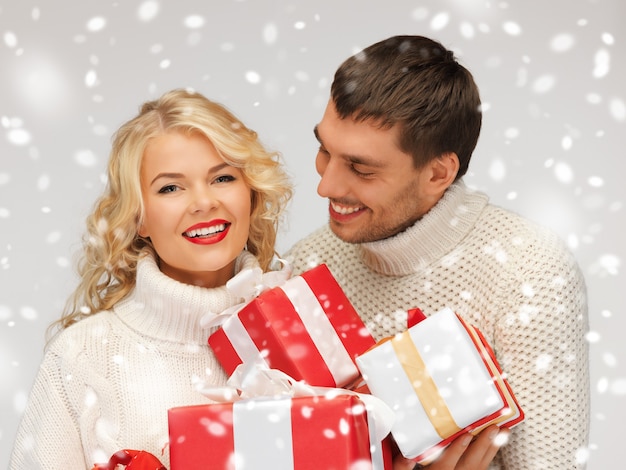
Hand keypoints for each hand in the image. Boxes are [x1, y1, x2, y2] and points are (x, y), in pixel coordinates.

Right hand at [392, 425, 509, 469]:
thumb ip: (401, 466)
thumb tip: (405, 455)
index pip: (447, 464)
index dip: (457, 449)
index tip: (465, 435)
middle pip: (470, 464)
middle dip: (483, 445)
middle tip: (494, 428)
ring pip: (480, 466)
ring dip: (492, 448)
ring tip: (502, 431)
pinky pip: (482, 467)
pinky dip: (490, 454)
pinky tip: (495, 442)